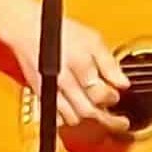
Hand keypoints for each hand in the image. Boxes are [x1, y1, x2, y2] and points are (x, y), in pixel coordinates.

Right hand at [12, 14, 130, 133]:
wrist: (28, 29)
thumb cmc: (60, 31)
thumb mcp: (92, 40)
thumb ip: (109, 63)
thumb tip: (122, 83)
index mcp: (79, 64)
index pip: (100, 94)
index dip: (112, 98)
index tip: (117, 94)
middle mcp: (63, 81)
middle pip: (88, 111)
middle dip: (107, 119)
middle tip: (120, 122)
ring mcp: (50, 90)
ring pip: (72, 117)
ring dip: (88, 119)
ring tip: (100, 115)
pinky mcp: (40, 95)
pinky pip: (54, 117)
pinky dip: (67, 119)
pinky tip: (77, 113)